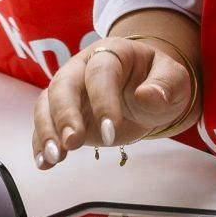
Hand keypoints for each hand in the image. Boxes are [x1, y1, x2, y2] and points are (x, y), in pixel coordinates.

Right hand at [31, 40, 195, 167]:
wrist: (148, 91)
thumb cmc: (159, 81)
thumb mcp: (175, 79)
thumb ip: (166, 84)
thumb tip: (148, 96)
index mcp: (111, 53)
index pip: (100, 72)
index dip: (103, 100)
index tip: (111, 131)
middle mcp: (82, 68)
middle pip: (64, 85)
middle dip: (64, 115)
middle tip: (73, 143)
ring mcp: (70, 91)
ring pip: (47, 104)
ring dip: (47, 131)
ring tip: (55, 158)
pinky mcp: (63, 114)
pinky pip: (44, 124)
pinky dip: (40, 143)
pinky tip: (44, 163)